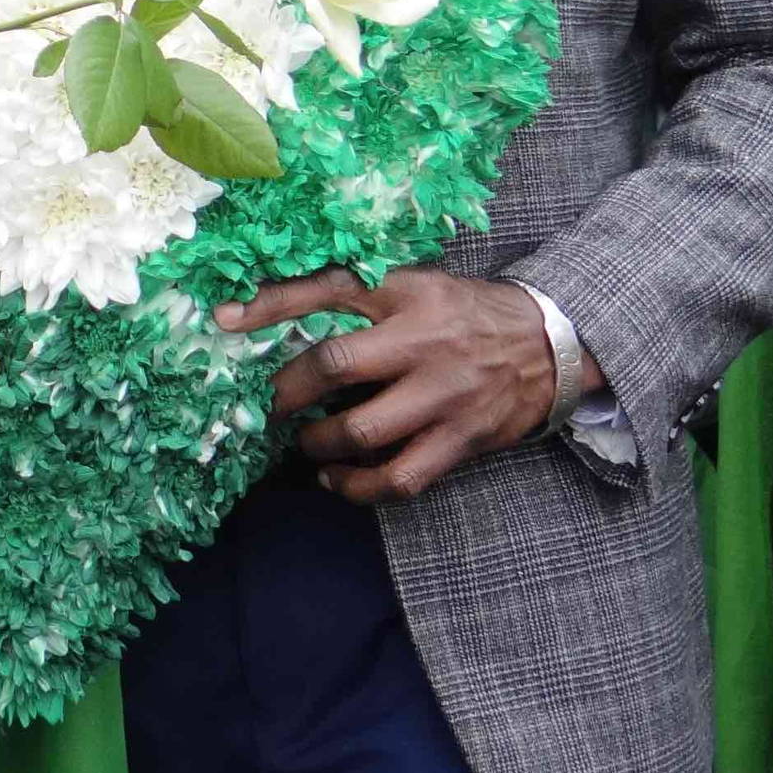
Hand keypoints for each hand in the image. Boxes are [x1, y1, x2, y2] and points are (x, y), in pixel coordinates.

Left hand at [220, 267, 596, 505]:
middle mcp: (422, 340)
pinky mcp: (461, 439)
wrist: (548, 342)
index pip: (329, 289)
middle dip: (286, 392)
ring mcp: (444, 394)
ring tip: (305, 443)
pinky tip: (336, 481)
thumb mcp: (414, 284)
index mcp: (406, 292)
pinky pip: (399, 477)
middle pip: (335, 366)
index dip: (271, 304)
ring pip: (362, 430)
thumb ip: (358, 295)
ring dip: (319, 443)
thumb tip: (274, 308)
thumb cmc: (463, 311)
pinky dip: (358, 488)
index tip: (224, 320)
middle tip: (264, 407)